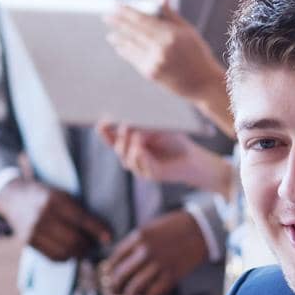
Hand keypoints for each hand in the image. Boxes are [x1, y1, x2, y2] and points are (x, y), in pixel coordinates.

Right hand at [0, 178, 111, 262]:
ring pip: (65, 251)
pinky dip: (66, 257)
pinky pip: (53, 257)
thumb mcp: (61, 194)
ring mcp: (33, 231)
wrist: (12, 197)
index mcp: (54, 200)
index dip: (98, 231)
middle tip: (94, 244)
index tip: (109, 238)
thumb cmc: (44, 195)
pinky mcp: (28, 242)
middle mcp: (42, 216)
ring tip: (83, 249)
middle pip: (74, 240)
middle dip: (88, 245)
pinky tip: (69, 252)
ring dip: (78, 253)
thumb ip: (78, 211)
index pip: (81, 219)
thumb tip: (102, 232)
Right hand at [97, 122, 232, 196]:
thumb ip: (143, 126)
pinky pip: (140, 165)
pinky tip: (139, 147)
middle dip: (120, 135)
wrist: (193, 158)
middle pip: (118, 147)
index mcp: (130, 144)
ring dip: (130, 144)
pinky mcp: (151, 175)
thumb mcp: (157, 128)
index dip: (104, 130)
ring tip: (135, 133)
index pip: (111, 138)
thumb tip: (129, 121)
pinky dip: (139, 155)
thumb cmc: (175, 140)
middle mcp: (131, 157)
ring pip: (127, 157)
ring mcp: (140, 167)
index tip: (101, 120)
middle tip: (124, 123)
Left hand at [101, 209, 209, 294]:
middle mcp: (146, 251)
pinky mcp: (171, 275)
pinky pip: (153, 293)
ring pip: (135, 287)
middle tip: (113, 290)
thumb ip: (134, 243)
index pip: (116, 258)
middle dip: (115, 285)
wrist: (199, 230)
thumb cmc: (172, 228)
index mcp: (138, 237)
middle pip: (121, 274)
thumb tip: (119, 262)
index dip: (109, 270)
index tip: (107, 276)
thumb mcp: (149, 229)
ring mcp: (159, 264)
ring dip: (129, 294)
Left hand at [105, 0, 224, 105]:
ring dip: (119, 39)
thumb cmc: (197, 54)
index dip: (127, 12)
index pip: (143, 20)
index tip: (116, 5)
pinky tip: (120, 47)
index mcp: (170, 34)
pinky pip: (134, 59)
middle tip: (106, 16)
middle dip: (118, 23)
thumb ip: (170, 14)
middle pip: (133, 31)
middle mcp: (161, 48)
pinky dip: (126, 52)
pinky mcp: (152, 74)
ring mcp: (155, 62)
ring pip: (131, 46)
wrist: (203, 83)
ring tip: (110, 34)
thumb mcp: (187, 31)